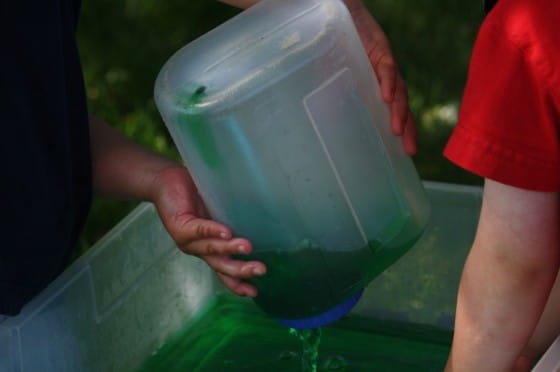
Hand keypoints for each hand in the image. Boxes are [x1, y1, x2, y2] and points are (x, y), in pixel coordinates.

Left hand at [150, 165, 265, 296]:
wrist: (165, 181)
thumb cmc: (194, 196)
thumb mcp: (218, 212)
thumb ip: (235, 220)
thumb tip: (264, 220)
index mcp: (209, 250)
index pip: (225, 272)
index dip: (238, 284)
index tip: (255, 293)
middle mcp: (198, 250)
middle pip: (221, 266)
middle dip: (241, 271)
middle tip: (261, 270)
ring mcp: (188, 241)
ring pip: (211, 249)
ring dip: (230, 249)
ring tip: (248, 247)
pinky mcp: (180, 227)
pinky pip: (199, 229)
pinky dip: (213, 231)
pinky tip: (226, 232)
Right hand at [344, 0, 416, 154]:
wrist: (336, 11)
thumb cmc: (331, 44)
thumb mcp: (329, 75)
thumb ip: (330, 95)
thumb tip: (323, 122)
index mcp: (375, 83)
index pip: (392, 110)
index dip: (400, 129)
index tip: (403, 152)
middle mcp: (385, 75)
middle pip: (401, 104)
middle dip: (407, 128)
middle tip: (409, 150)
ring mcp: (384, 61)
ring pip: (398, 89)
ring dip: (399, 110)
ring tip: (397, 130)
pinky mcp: (381, 46)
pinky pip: (387, 67)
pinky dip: (388, 82)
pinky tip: (387, 99)